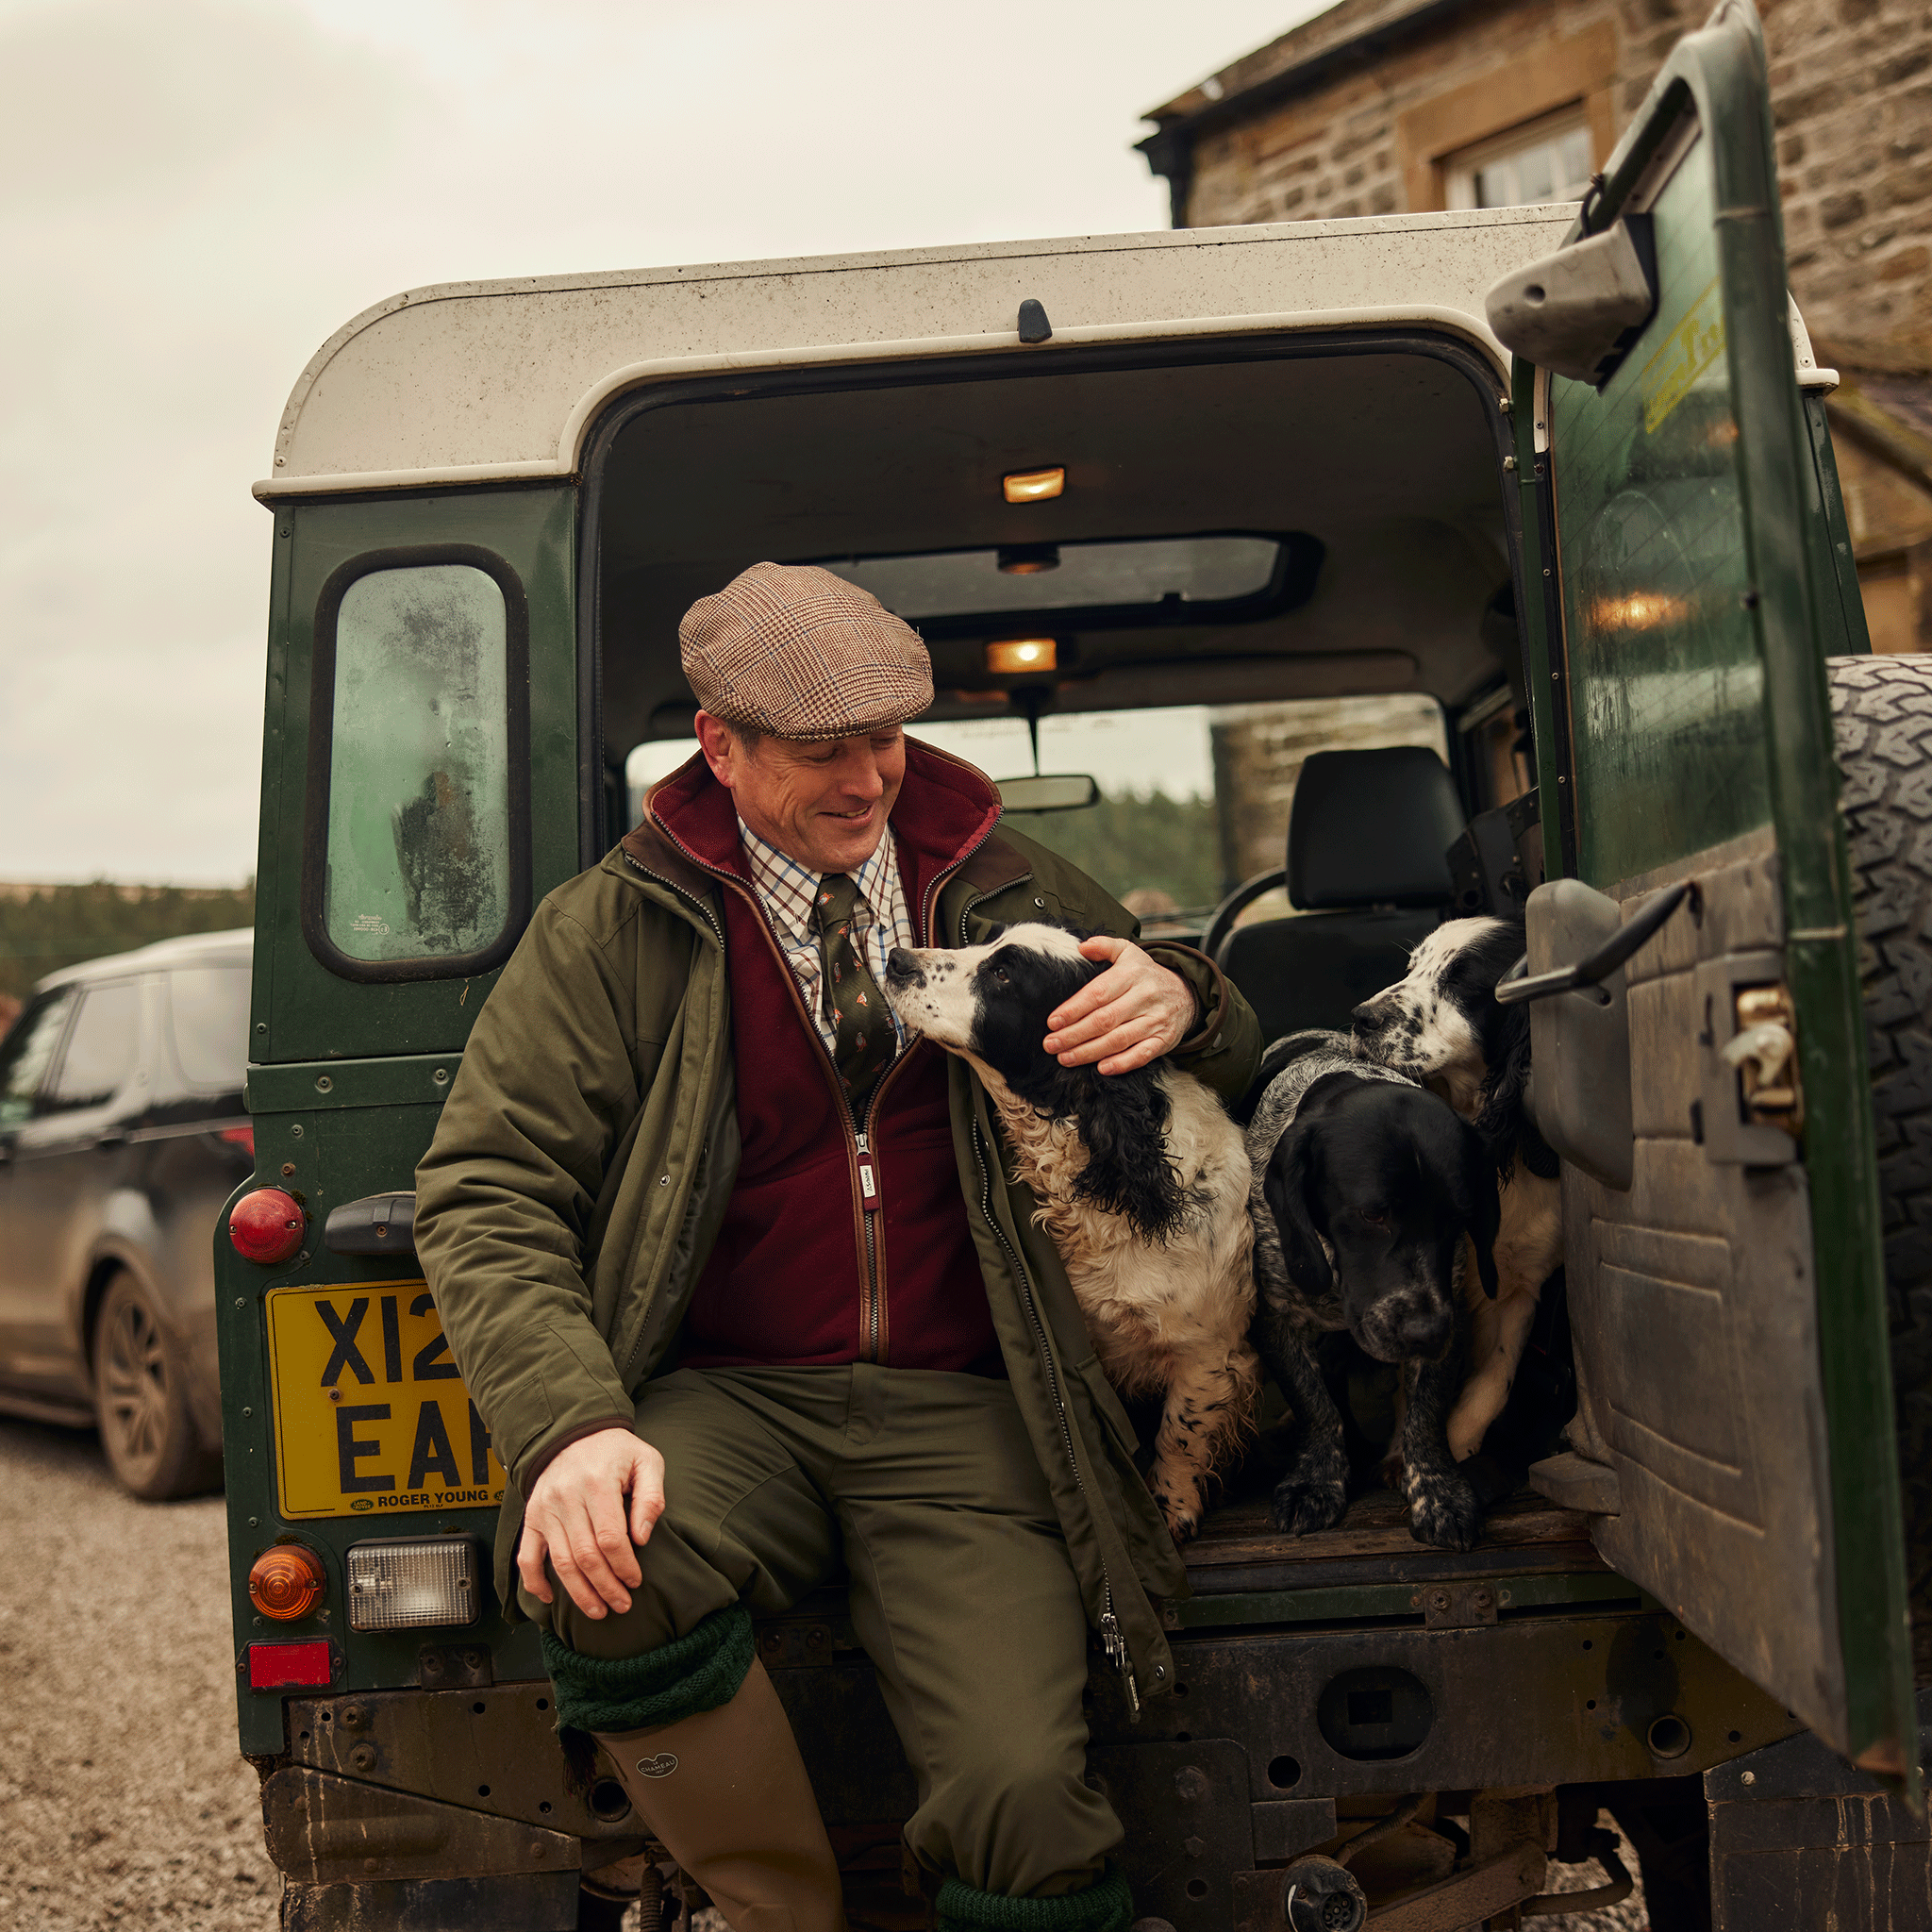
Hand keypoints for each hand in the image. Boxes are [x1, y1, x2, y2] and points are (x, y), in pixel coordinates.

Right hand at [517, 1426, 664, 1619]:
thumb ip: (651, 1496)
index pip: (610, 1538)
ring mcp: (545, 1509)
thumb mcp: (646, 1461)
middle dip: (606, 1587)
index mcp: (597, 1483)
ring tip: (598, 1611)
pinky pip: (527, 1556)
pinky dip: (534, 1582)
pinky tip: (550, 1599)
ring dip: (579, 1593)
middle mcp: (566, 1498)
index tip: (635, 1581)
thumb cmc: (616, 1450)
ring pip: (560, 1562)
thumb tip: (642, 1538)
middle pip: (585, 1556)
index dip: (624, 1566)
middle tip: (622, 1604)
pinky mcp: (532, 1517)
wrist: (573, 1432)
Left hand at [1042, 936, 1196, 1075]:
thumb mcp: (1128, 952)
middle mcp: (1145, 997)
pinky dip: (1122, 1063)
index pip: (1098, 993)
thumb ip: (1105, 946)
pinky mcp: (1164, 1040)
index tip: (1053, 1022)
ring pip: (1119, 1039)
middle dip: (1074, 1034)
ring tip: (1066, 1058)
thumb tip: (1082, 947)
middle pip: (1105, 1019)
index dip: (1074, 1009)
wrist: (1186, 994)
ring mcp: (1156, 1020)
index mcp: (1132, 974)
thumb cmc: (1146, 975)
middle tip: (1051, 1044)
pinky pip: (1143, 1054)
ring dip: (1090, 1052)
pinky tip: (1102, 1068)